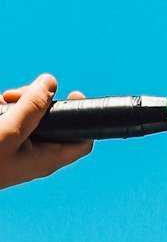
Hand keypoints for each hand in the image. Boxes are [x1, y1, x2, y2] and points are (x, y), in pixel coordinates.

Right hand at [1, 75, 93, 189]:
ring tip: (1, 101)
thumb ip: (32, 107)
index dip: (83, 116)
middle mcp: (36, 154)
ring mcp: (19, 148)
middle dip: (35, 101)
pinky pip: (10, 119)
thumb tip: (51, 82)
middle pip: (52, 119)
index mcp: (47, 158)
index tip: (71, 94)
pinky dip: (3, 110)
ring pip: (28, 116)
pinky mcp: (4, 142)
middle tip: (13, 95)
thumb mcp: (9, 130)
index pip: (82, 140)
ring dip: (14, 103)